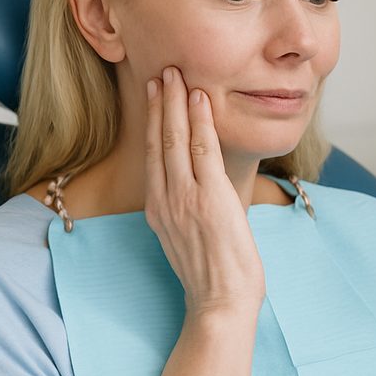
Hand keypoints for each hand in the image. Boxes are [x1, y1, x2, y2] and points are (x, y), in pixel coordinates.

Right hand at [144, 66, 265, 319]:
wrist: (220, 304)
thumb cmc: (214, 278)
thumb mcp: (192, 239)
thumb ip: (191, 212)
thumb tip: (206, 195)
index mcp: (160, 210)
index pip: (155, 156)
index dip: (155, 123)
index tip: (155, 96)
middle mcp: (166, 200)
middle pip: (160, 141)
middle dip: (160, 103)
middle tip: (160, 71)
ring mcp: (185, 197)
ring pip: (176, 139)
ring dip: (176, 103)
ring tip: (175, 74)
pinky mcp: (209, 198)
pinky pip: (202, 150)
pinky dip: (200, 121)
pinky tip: (200, 98)